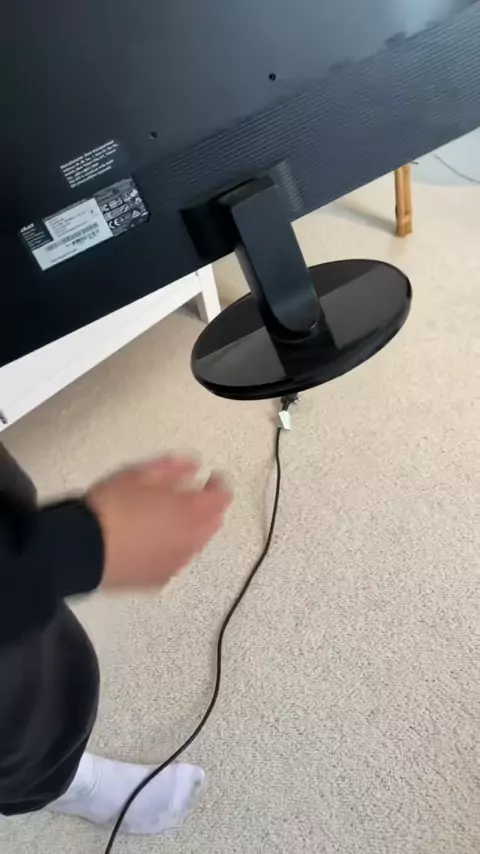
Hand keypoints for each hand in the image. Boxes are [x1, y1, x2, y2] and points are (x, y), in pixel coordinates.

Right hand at [86, 456, 231, 590]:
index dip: (218, 483)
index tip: (208, 476)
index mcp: (191, 511)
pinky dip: (170, 549)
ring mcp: (176, 563)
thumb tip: (193, 466)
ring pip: (195, 543)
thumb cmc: (111, 506)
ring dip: (189, 529)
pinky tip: (149, 542)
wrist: (82, 549)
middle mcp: (191, 540)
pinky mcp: (158, 580)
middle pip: (214, 522)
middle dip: (206, 508)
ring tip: (163, 519)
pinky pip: (174, 561)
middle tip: (186, 496)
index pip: (222, 496)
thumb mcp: (140, 474)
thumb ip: (173, 467)